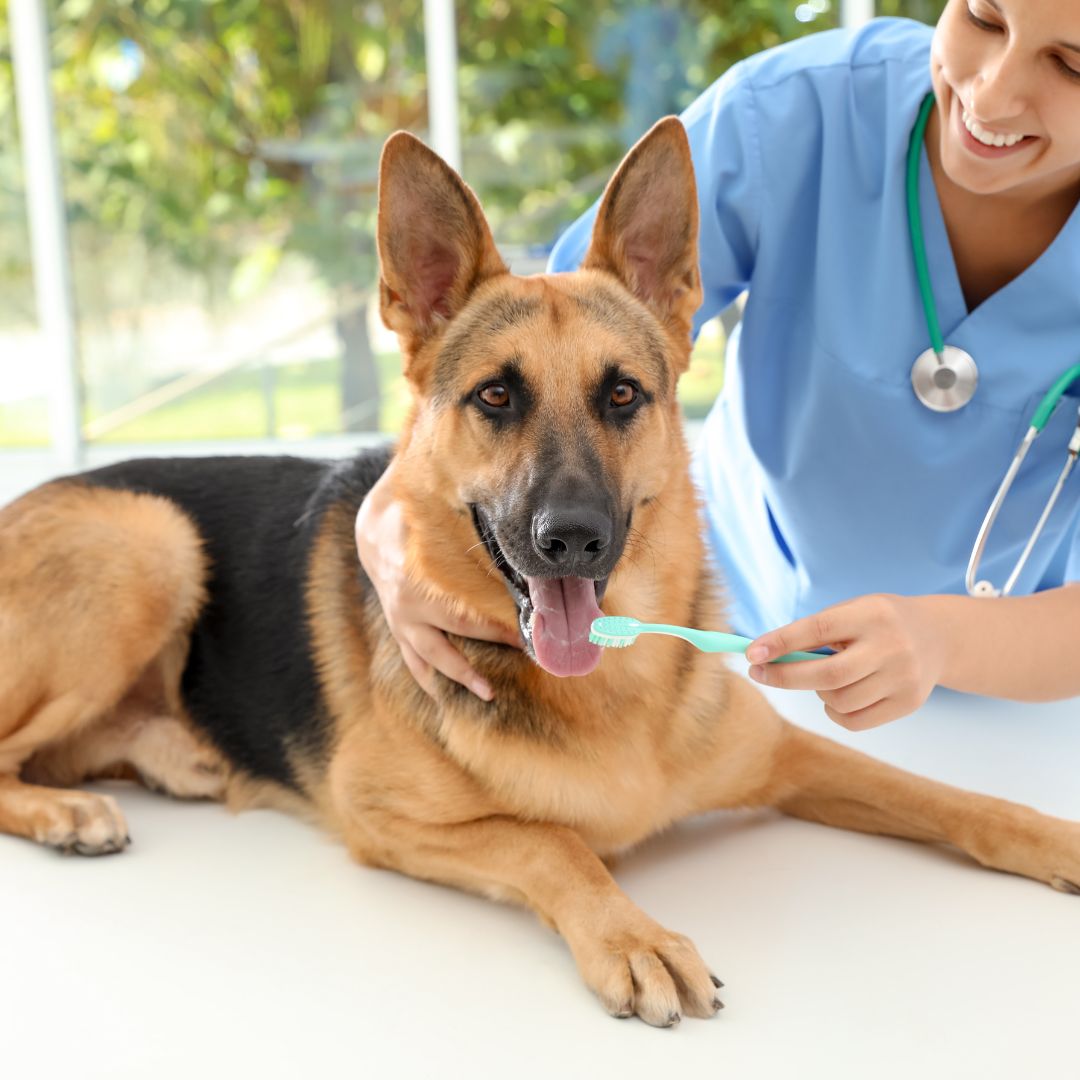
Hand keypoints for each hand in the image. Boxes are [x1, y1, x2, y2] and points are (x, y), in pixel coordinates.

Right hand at [355, 466, 519, 700]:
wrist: (372, 529)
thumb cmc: (415, 516)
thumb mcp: (439, 513)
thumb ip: (472, 520)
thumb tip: (517, 521)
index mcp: (418, 581)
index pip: (469, 609)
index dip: (503, 622)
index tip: (534, 630)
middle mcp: (408, 607)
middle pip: (459, 635)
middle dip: (495, 645)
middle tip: (531, 657)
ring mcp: (401, 622)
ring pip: (431, 658)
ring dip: (461, 676)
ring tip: (489, 694)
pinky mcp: (398, 630)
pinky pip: (414, 660)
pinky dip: (432, 678)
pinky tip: (452, 695)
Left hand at [744, 594, 945, 729]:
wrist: (937, 636)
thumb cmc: (878, 623)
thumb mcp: (851, 612)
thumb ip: (814, 632)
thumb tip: (765, 655)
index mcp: (873, 614)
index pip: (819, 629)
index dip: (782, 642)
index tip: (751, 652)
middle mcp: (892, 646)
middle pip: (828, 674)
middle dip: (785, 677)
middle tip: (759, 673)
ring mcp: (904, 677)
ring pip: (839, 701)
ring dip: (816, 692)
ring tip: (822, 678)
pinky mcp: (908, 703)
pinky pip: (854, 720)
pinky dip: (835, 711)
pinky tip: (838, 696)